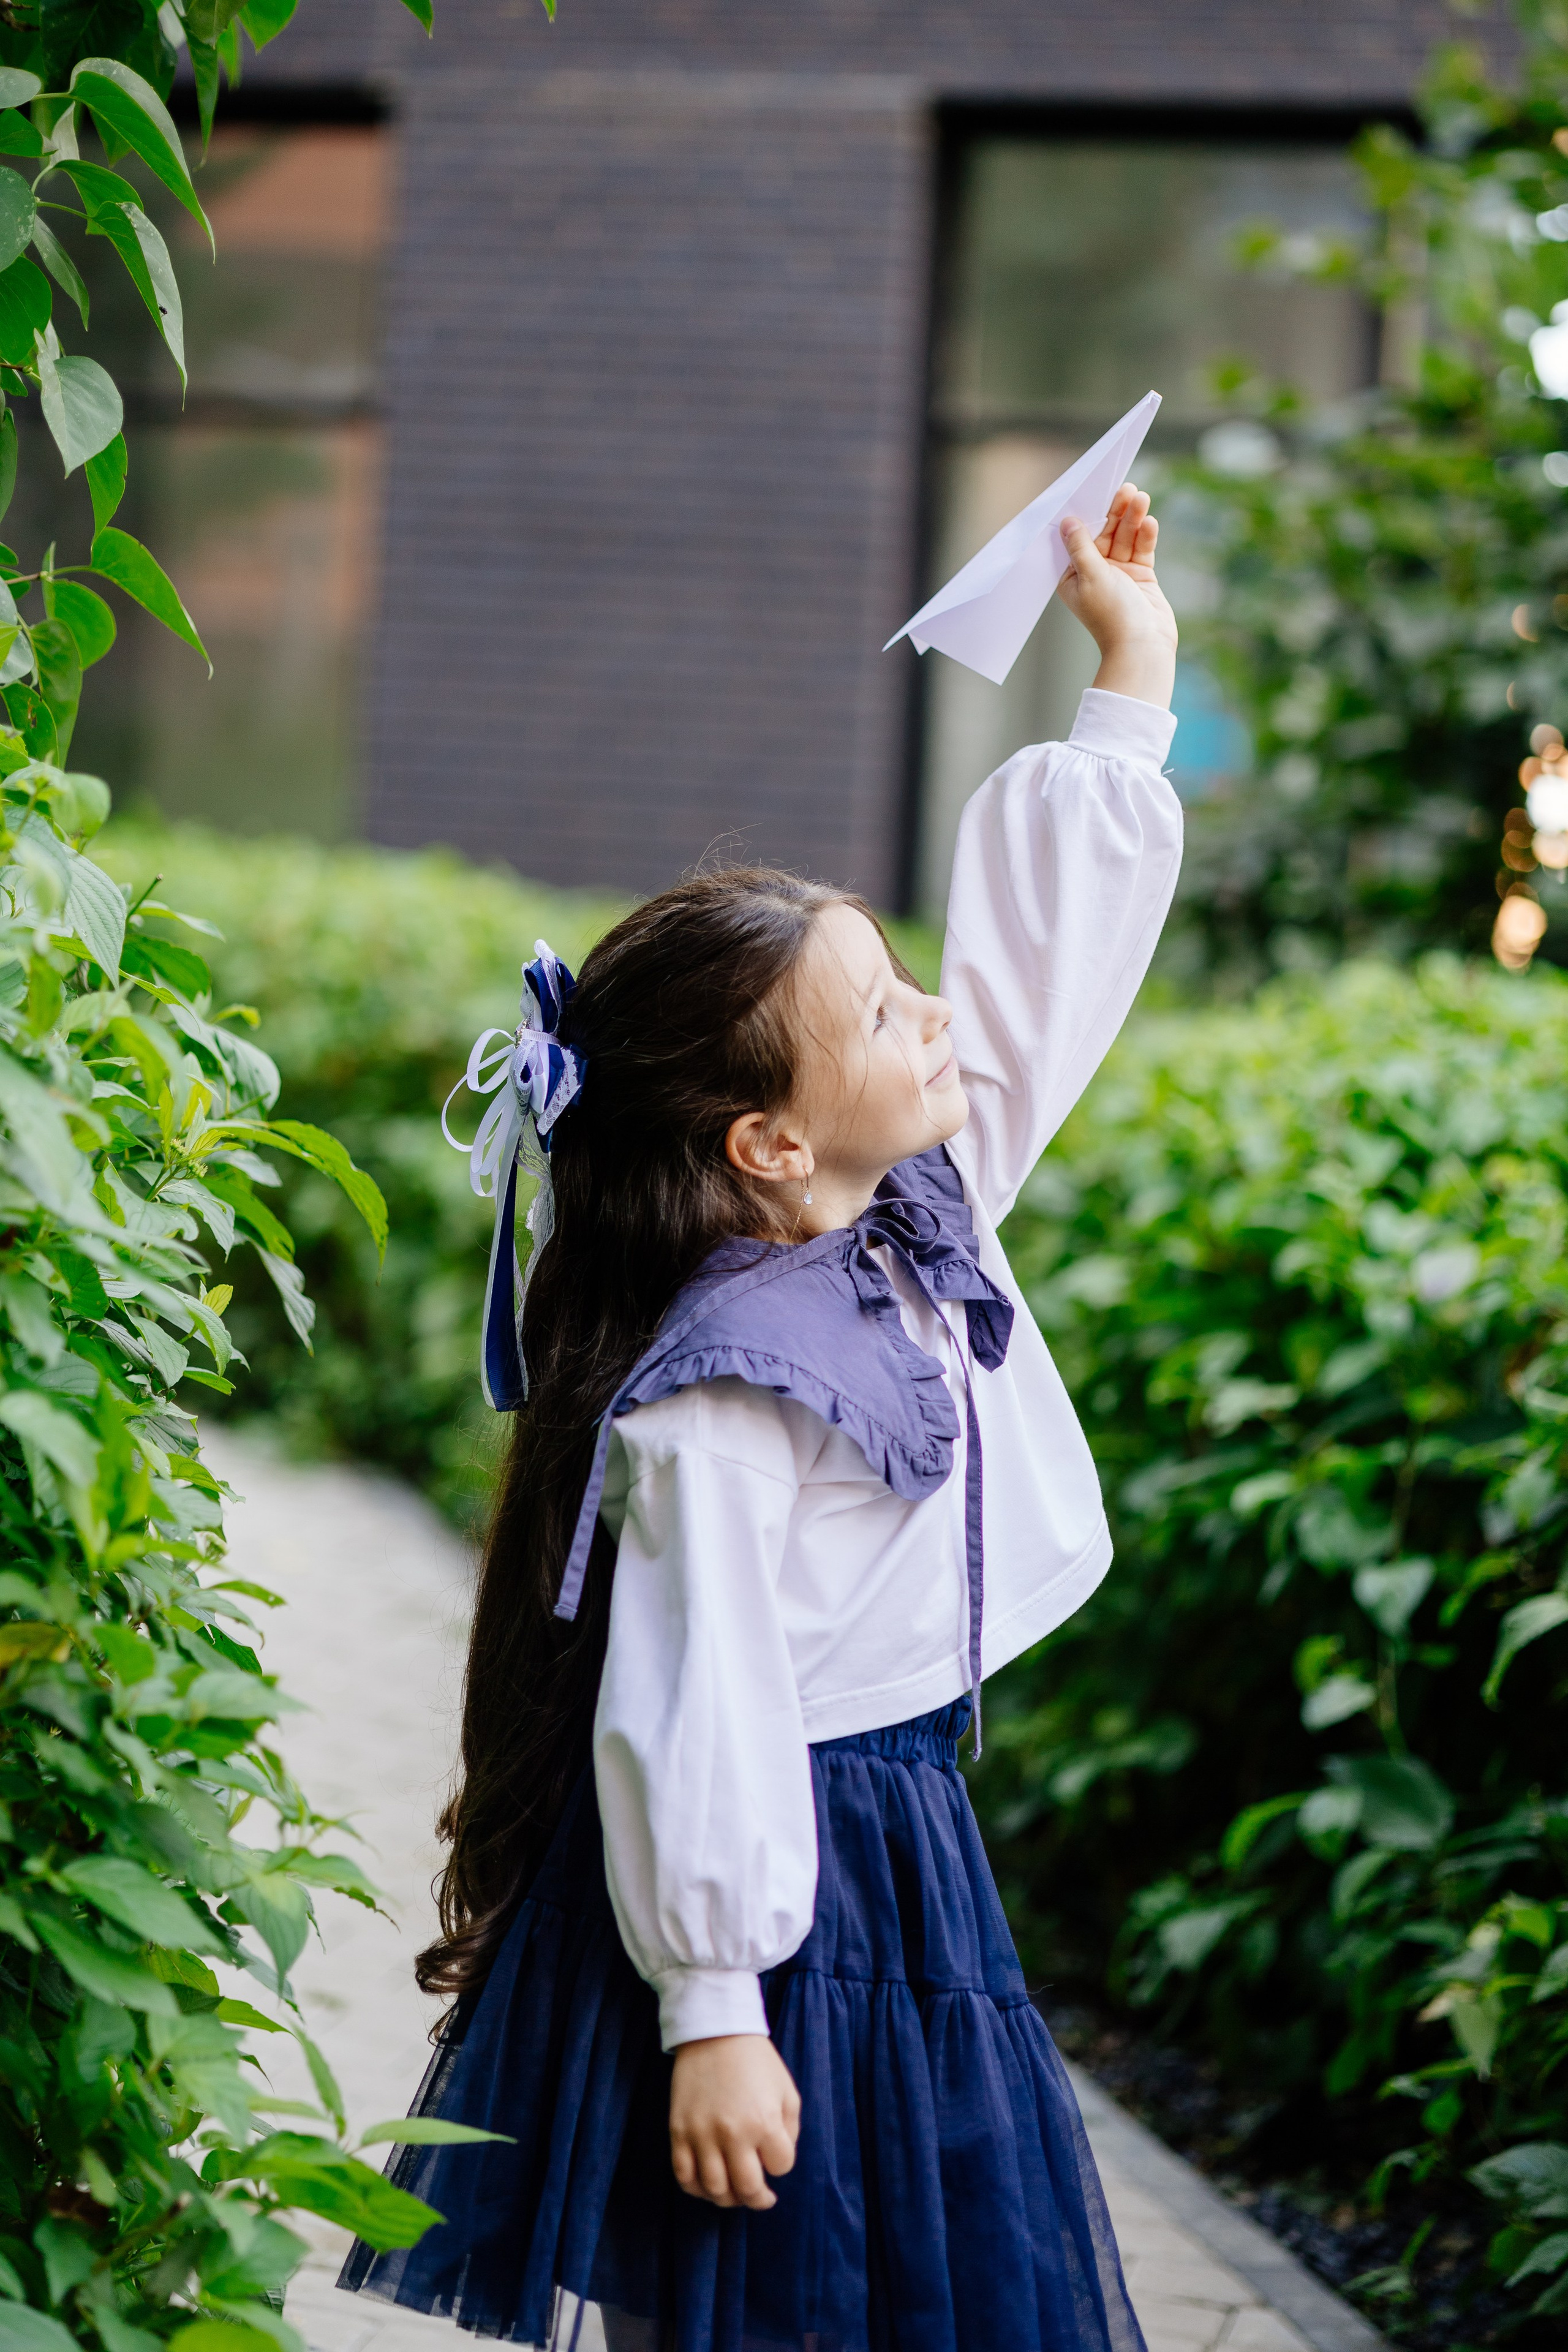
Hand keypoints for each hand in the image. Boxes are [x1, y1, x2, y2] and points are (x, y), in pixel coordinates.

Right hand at [669, 2034, 800, 2211]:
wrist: (715, 2032)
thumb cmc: (756, 2061)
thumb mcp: (786, 2090)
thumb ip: (790, 2130)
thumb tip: (778, 2162)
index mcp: (764, 2122)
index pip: (781, 2166)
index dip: (781, 2163)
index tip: (775, 2154)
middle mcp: (733, 2134)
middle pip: (747, 2188)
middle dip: (758, 2198)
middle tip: (761, 2195)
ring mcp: (702, 2134)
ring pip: (715, 2189)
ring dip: (728, 2198)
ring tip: (735, 2191)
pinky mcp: (679, 2131)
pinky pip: (684, 2176)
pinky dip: (696, 2189)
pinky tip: (707, 2185)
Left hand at [1057, 482, 1176, 709]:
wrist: (1143, 646)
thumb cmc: (1112, 616)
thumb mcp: (1091, 576)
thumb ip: (1081, 546)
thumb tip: (1067, 521)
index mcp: (1072, 576)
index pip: (1077, 538)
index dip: (1085, 515)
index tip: (1092, 491)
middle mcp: (1094, 573)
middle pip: (1104, 533)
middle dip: (1115, 512)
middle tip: (1126, 488)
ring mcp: (1119, 574)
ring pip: (1125, 539)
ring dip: (1133, 519)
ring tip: (1141, 498)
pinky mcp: (1141, 576)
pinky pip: (1142, 550)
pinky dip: (1146, 536)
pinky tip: (1150, 522)